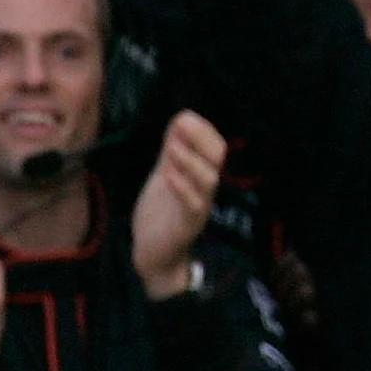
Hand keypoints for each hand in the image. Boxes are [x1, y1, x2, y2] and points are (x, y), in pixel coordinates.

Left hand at [132, 111, 226, 300]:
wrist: (153, 253)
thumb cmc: (161, 213)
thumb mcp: (166, 175)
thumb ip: (173, 151)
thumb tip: (182, 118)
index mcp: (200, 173)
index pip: (214, 145)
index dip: (203, 129)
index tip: (184, 117)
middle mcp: (204, 188)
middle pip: (217, 157)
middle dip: (202, 137)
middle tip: (184, 125)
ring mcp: (199, 206)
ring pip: (209, 179)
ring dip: (190, 161)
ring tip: (172, 150)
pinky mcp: (188, 225)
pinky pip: (193, 205)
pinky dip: (182, 188)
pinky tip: (168, 176)